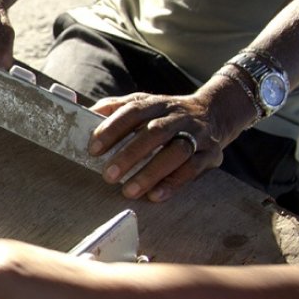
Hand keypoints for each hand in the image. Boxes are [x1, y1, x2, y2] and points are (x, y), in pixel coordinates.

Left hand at [88, 76, 255, 202]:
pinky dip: (173, 183)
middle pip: (156, 132)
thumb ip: (114, 109)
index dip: (113, 128)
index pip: (134, 110)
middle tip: (108, 175)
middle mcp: (179, 116)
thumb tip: (83, 112)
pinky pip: (193, 169)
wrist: (215, 113)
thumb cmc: (165, 115)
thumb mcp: (142, 105)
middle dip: (130, 155)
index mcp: (157, 103)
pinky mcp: (211, 153)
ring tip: (128, 191)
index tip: (93, 148)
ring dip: (151, 172)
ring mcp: (198, 134)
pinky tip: (155, 195)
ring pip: (177, 152)